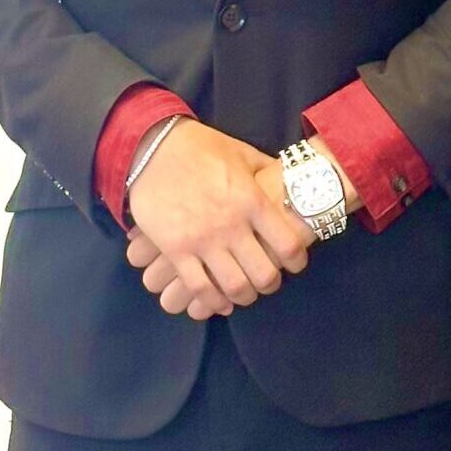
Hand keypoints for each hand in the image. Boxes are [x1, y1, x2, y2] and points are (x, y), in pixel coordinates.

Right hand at [125, 123, 312, 318]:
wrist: (153, 148)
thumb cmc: (202, 148)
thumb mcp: (243, 154)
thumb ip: (266, 171)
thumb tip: (289, 176)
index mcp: (253, 201)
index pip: (288, 244)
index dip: (297, 261)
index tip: (295, 263)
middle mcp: (232, 225)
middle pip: (263, 273)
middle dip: (271, 284)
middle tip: (270, 282)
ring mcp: (203, 240)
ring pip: (233, 285)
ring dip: (245, 296)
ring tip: (247, 294)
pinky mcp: (175, 250)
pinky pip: (198, 286)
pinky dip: (212, 301)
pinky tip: (220, 302)